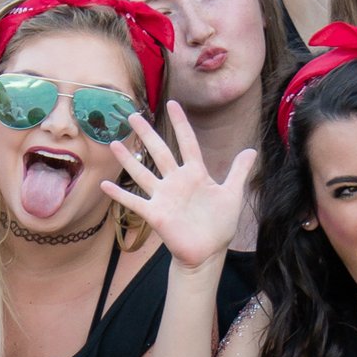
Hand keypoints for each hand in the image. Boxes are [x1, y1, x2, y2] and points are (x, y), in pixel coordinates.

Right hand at [101, 101, 256, 270]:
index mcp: (196, 174)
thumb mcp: (232, 194)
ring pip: (143, 174)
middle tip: (132, 115)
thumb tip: (251, 150)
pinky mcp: (156, 215)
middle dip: (147, 134)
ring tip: (114, 143)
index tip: (172, 104)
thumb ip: (238, 172)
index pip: (187, 143)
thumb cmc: (220, 223)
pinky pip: (135, 202)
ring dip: (128, 160)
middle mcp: (177, 182)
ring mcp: (164, 197)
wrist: (209, 252)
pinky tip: (105, 185)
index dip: (181, 123)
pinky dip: (120, 194)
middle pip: (160, 152)